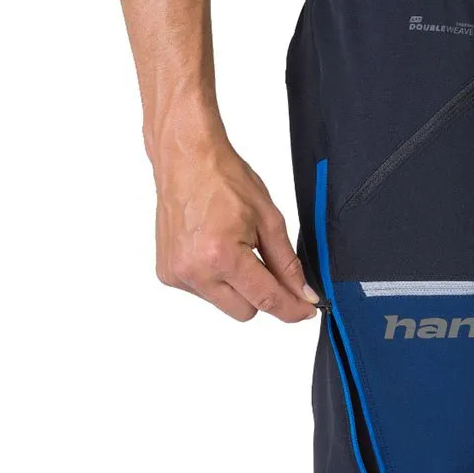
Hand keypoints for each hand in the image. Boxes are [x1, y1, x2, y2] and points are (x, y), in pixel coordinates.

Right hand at [150, 120, 317, 322]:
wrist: (185, 160)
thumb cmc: (224, 179)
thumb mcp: (269, 220)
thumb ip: (287, 264)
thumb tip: (303, 295)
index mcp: (222, 256)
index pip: (265, 299)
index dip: (291, 308)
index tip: (306, 312)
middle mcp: (195, 271)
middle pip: (245, 312)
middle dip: (261, 294)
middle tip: (263, 260)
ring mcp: (178, 274)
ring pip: (225, 304)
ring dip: (236, 286)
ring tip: (232, 246)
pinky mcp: (167, 274)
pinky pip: (204, 292)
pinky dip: (216, 278)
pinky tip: (213, 249)